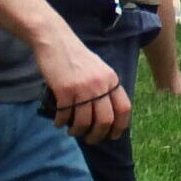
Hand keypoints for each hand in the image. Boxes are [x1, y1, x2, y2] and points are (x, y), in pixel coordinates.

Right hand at [36, 24, 129, 143]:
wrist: (56, 40)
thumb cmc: (76, 56)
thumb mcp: (98, 69)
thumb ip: (103, 87)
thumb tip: (105, 113)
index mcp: (111, 79)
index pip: (124, 108)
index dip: (120, 125)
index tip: (113, 136)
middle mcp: (100, 84)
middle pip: (105, 119)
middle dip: (98, 135)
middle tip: (90, 139)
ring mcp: (83, 87)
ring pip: (84, 121)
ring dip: (77, 131)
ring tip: (72, 131)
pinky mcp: (64, 89)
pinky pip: (65, 114)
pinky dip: (61, 122)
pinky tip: (58, 122)